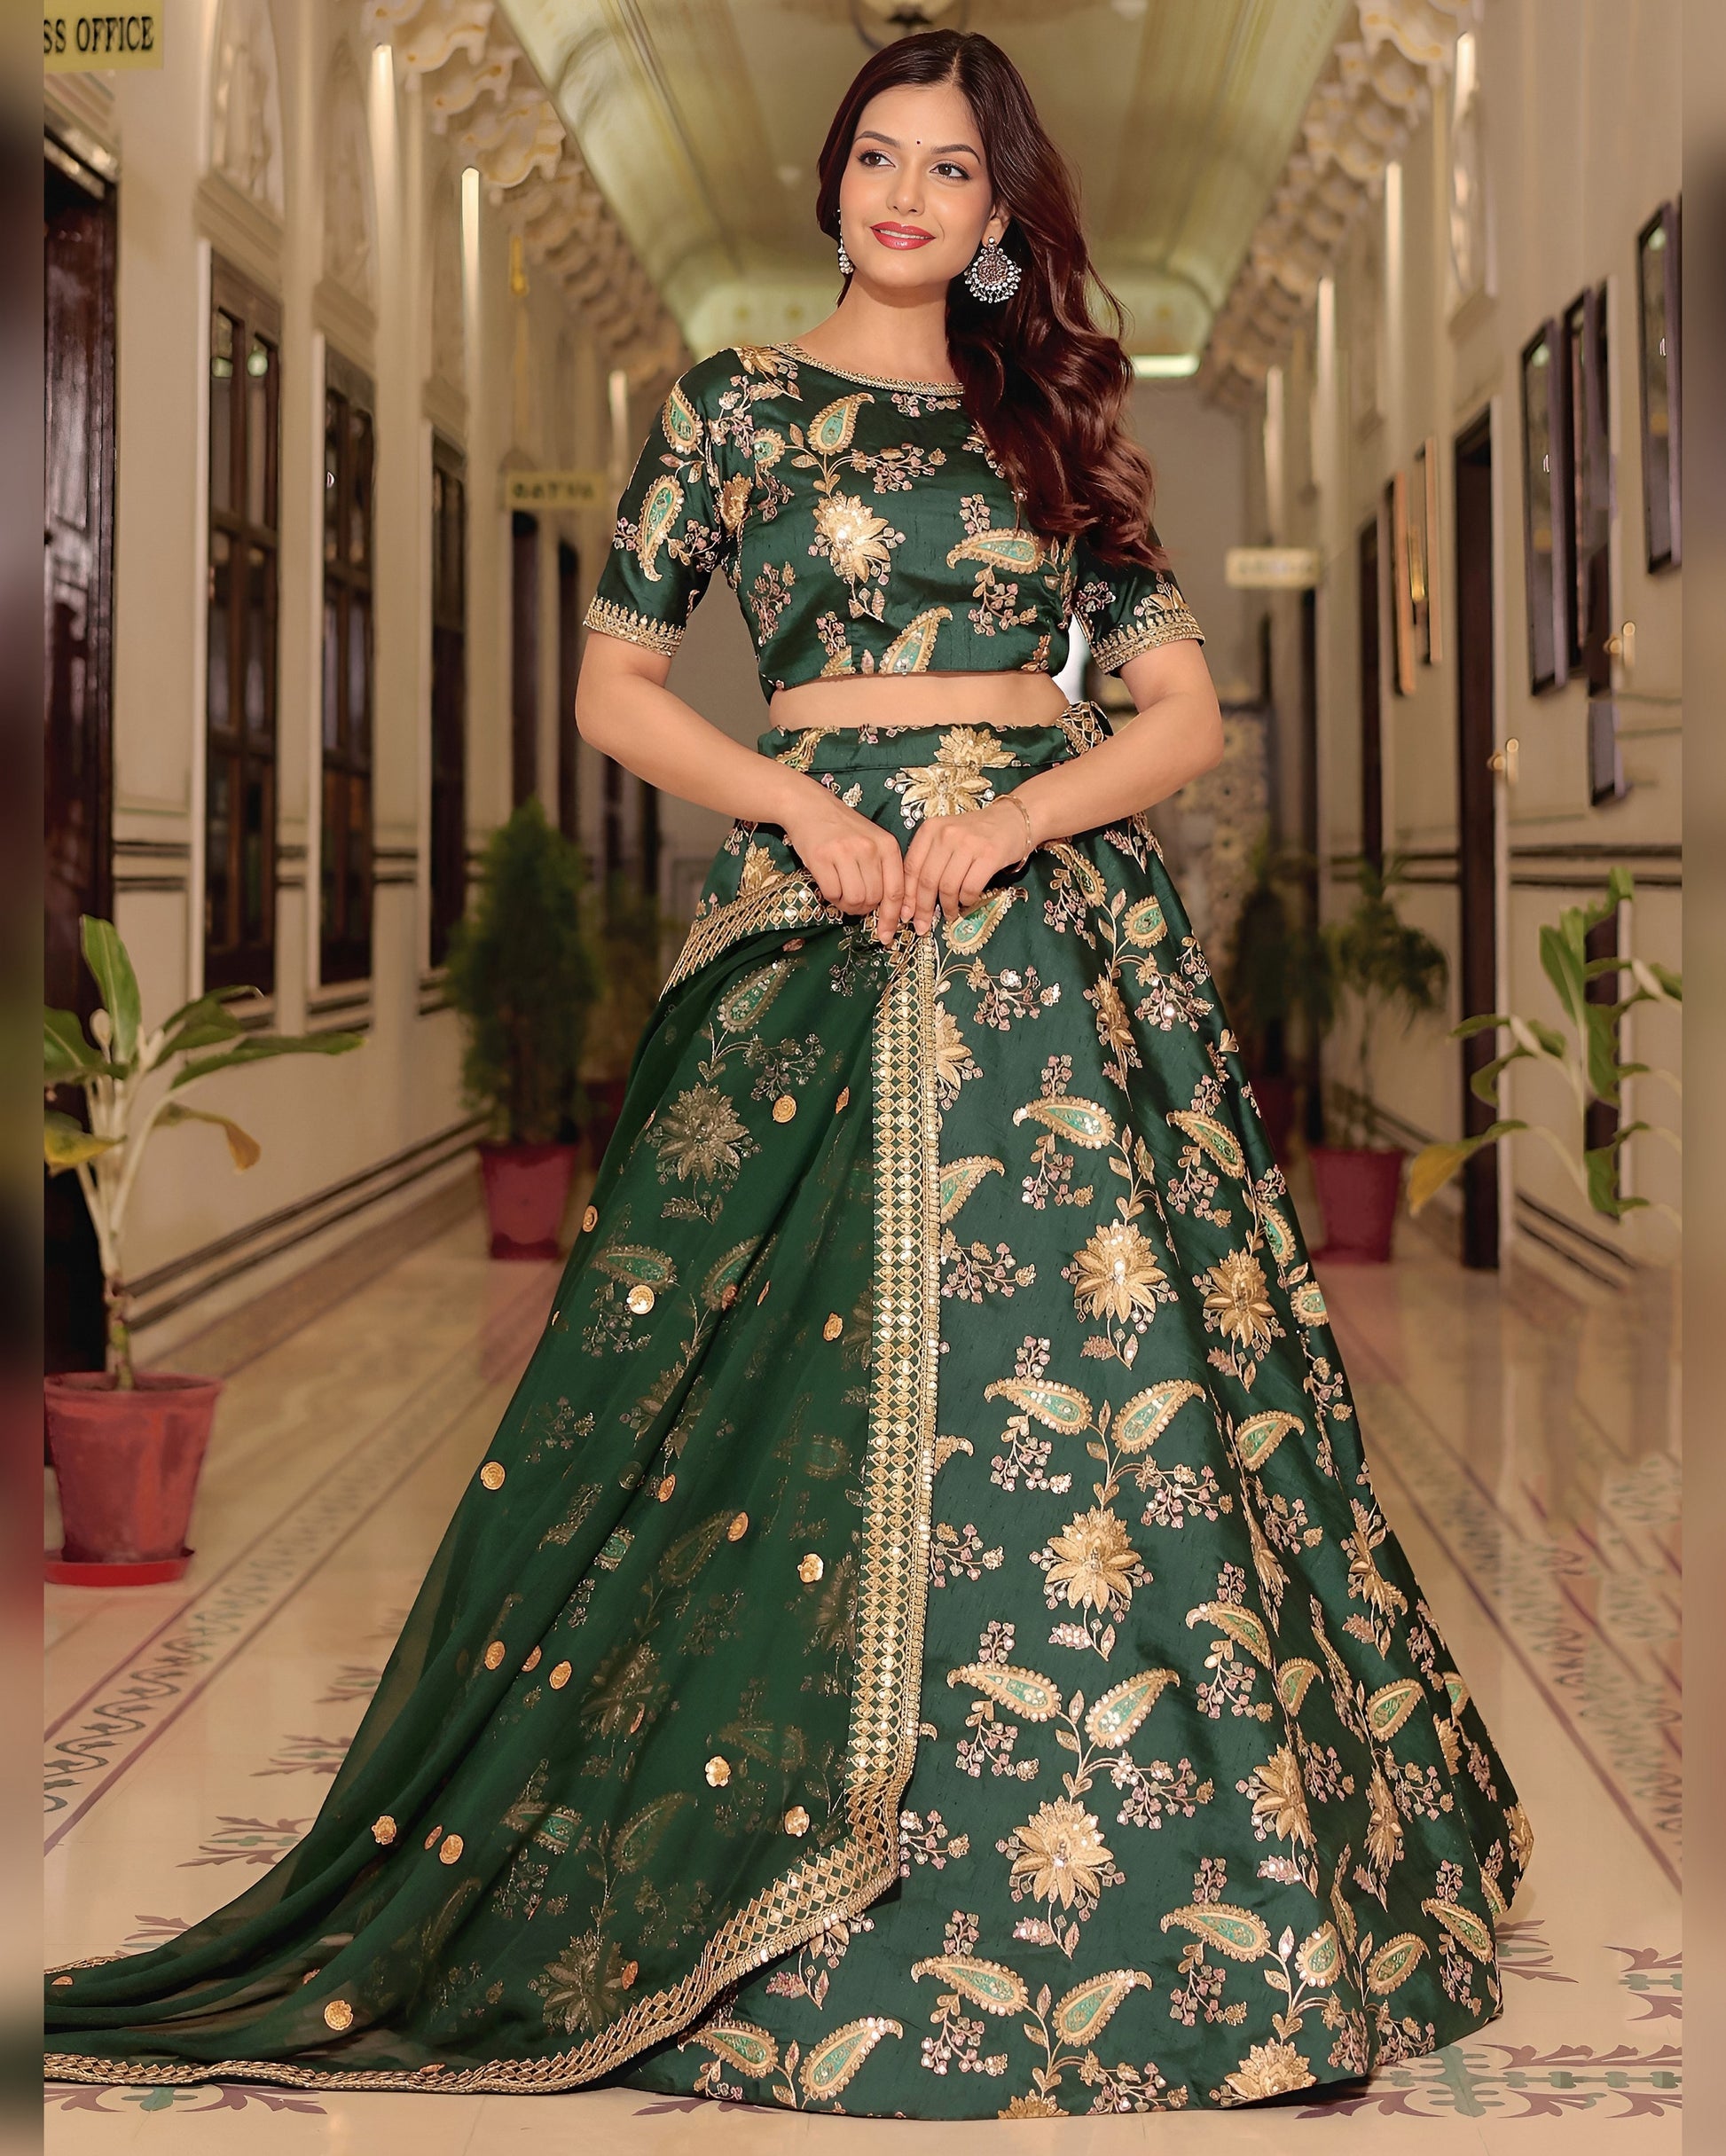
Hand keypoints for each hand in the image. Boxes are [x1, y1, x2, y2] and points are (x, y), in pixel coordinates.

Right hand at [780, 784, 906, 944]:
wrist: (809, 805)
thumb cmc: (844, 829)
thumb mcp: (872, 843)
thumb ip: (883, 871)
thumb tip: (892, 912)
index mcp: (887, 845)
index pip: (895, 891)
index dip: (891, 918)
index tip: (886, 935)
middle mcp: (869, 848)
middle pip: (873, 899)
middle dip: (863, 908)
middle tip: (852, 898)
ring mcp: (845, 851)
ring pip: (854, 899)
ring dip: (846, 904)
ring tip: (840, 890)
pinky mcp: (821, 857)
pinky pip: (832, 893)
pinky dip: (830, 896)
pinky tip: (827, 882)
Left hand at [902, 798, 1031, 935]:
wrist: (1012, 819)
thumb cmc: (976, 833)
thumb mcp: (946, 837)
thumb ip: (929, 860)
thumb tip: (913, 899)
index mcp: (931, 829)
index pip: (912, 867)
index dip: (908, 895)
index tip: (906, 914)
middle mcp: (947, 834)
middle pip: (927, 880)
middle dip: (923, 908)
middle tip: (924, 925)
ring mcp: (968, 843)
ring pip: (948, 887)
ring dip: (948, 907)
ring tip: (950, 913)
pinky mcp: (989, 855)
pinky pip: (970, 888)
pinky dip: (966, 900)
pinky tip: (967, 901)